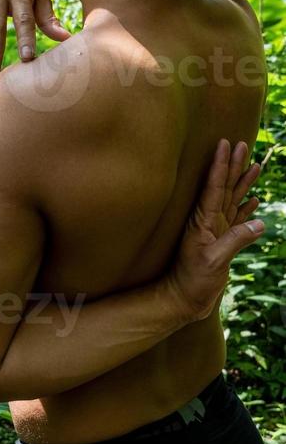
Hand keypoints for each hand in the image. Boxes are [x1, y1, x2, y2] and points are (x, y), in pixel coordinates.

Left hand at [162, 139, 263, 323]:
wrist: (184, 300)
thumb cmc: (193, 281)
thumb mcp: (214, 261)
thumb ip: (236, 241)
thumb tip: (260, 223)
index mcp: (203, 220)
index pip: (214, 186)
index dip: (220, 164)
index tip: (224, 143)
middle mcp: (208, 221)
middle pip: (224, 187)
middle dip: (233, 165)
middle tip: (242, 144)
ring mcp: (215, 230)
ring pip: (232, 200)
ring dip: (242, 182)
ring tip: (254, 164)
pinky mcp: (222, 241)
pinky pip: (237, 219)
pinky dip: (246, 208)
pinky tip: (253, 199)